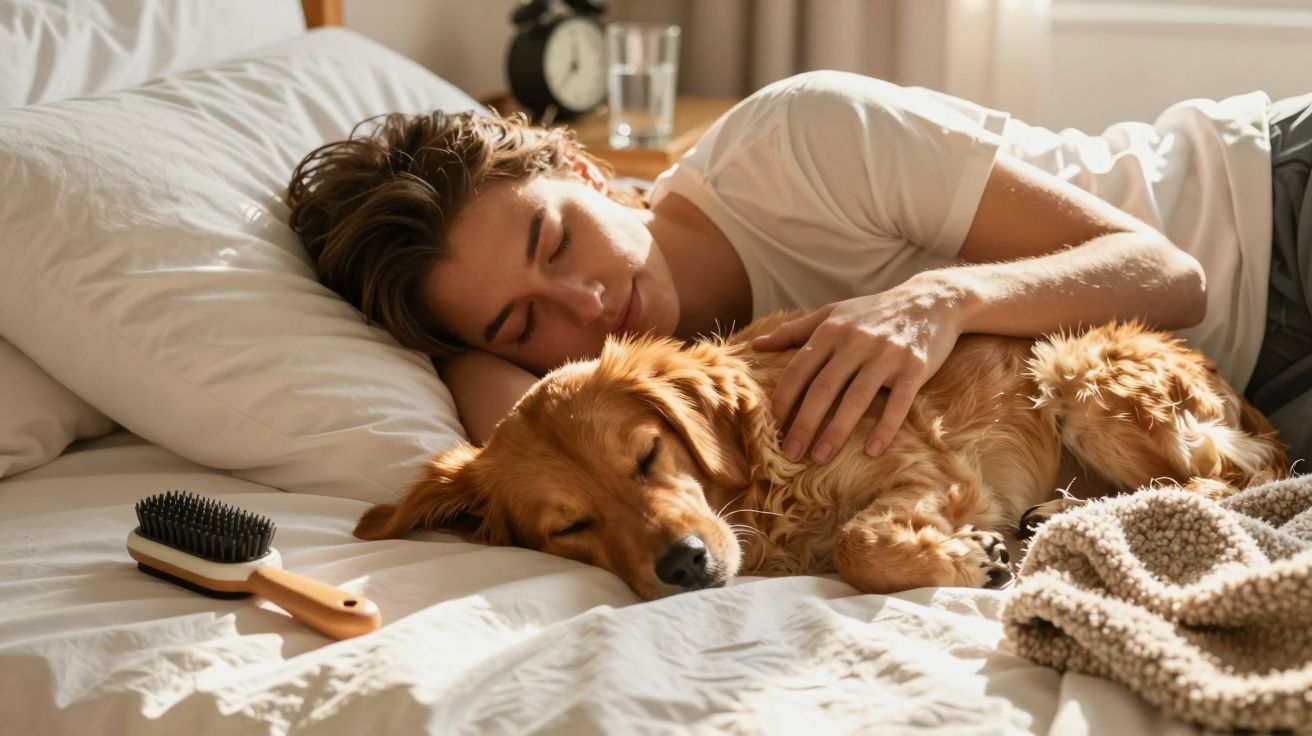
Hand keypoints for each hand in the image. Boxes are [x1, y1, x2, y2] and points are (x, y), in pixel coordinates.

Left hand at [752, 275, 965, 462]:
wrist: (931, 301)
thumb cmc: (874, 312)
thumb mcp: (832, 313)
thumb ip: (794, 331)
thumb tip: (755, 346)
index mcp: (832, 330)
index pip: (799, 370)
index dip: (783, 401)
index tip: (771, 429)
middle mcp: (856, 342)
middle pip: (823, 389)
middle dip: (803, 424)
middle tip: (790, 454)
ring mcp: (886, 355)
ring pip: (856, 399)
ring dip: (836, 432)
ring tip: (820, 458)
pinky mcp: (914, 368)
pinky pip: (898, 403)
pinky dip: (884, 428)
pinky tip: (871, 451)